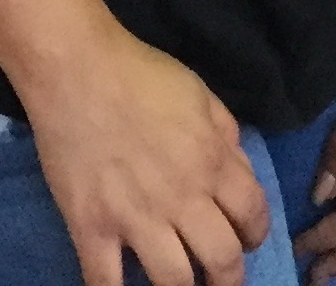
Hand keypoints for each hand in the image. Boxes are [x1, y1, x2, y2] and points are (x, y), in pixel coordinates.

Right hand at [21, 29, 268, 285]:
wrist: (78, 71)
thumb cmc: (141, 75)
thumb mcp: (201, 95)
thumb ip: (225, 135)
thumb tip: (238, 168)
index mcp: (212, 162)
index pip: (252, 214)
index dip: (256, 233)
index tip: (248, 240)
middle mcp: (182, 198)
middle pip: (222, 260)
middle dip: (229, 278)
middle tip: (221, 280)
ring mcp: (136, 218)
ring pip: (174, 281)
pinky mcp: (91, 228)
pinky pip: (106, 283)